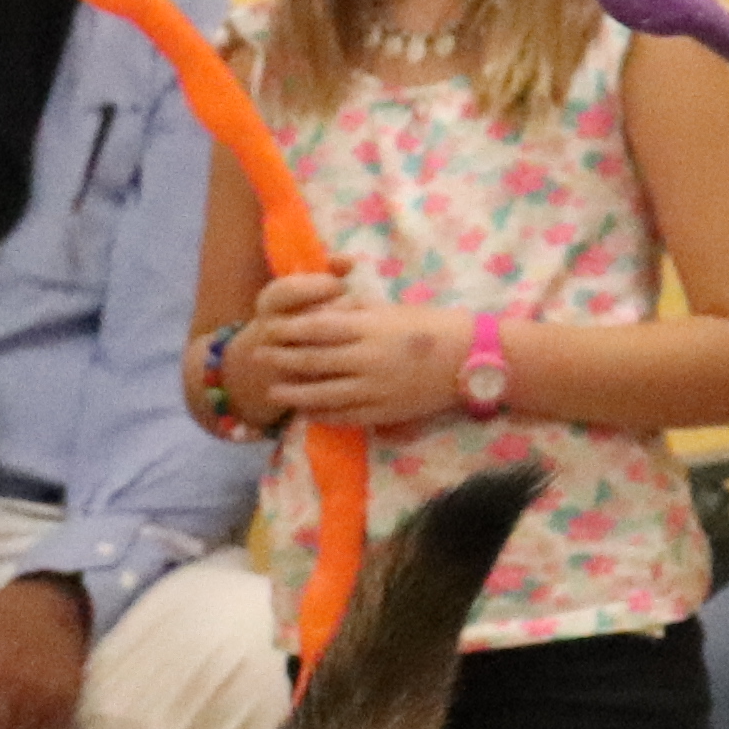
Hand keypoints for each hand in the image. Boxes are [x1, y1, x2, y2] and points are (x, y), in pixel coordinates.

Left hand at [231, 267, 463, 424]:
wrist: (469, 360)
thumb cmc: (431, 327)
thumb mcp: (390, 312)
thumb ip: (355, 315)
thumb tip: (320, 314)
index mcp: (369, 328)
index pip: (316, 328)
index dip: (288, 330)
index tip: (268, 327)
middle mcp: (367, 359)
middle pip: (313, 361)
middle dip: (283, 360)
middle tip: (260, 358)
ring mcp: (374, 389)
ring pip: (323, 394)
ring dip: (294, 393)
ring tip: (273, 391)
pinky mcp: (383, 413)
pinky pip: (344, 416)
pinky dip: (321, 414)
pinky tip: (306, 412)